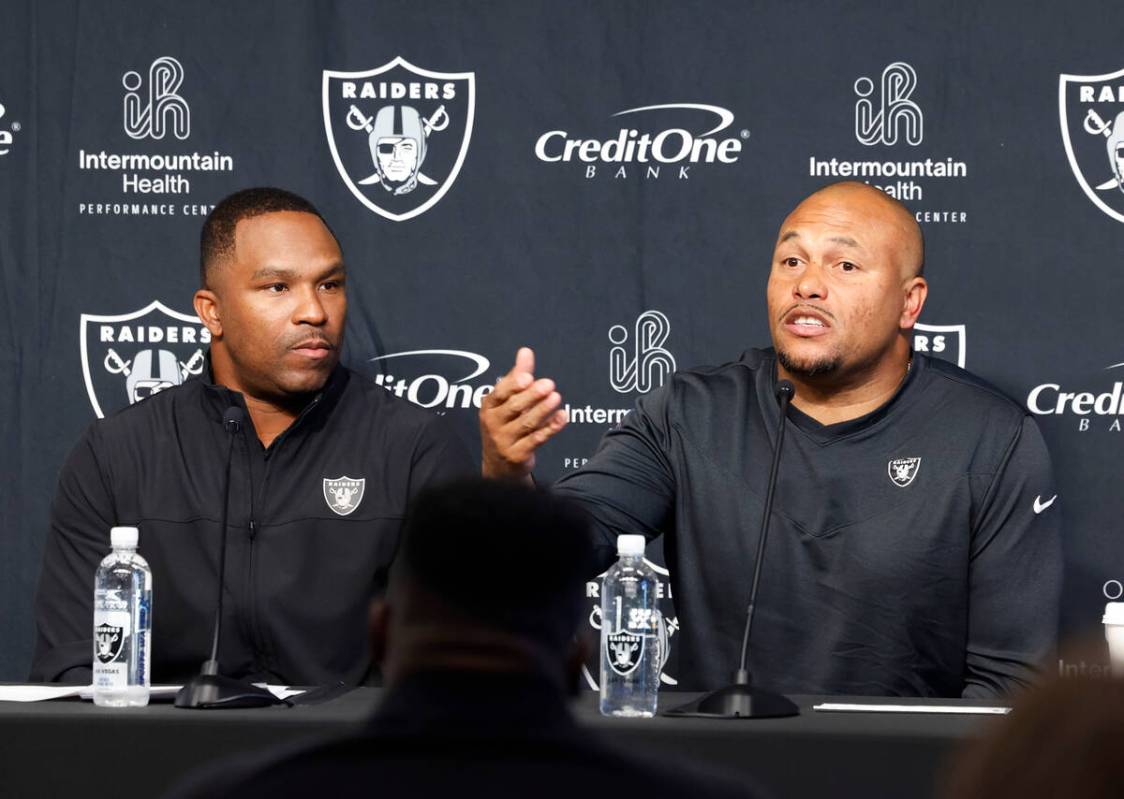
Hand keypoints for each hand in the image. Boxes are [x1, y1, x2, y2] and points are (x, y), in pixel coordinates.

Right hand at [479, 347, 566, 478]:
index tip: (528, 377)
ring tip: (556, 397)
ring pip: (526, 423)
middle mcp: (493, 424)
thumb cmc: (504, 425)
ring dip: (542, 410)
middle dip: (532, 396)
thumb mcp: (506, 401)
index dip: (513, 385)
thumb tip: (526, 351)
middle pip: (514, 407)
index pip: (500, 393)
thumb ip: (518, 376)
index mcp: (489, 407)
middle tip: (549, 384)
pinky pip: (536, 440)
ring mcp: (505, 441)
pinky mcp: (518, 456)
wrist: (498, 465)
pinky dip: (551, 428)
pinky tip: (562, 417)